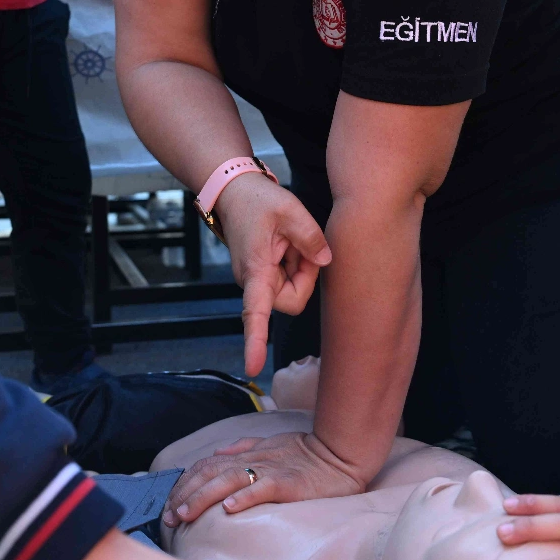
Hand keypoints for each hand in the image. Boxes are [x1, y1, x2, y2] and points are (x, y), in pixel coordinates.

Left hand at [162, 430, 366, 526]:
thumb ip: (243, 448)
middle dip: (184, 495)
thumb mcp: (270, 445)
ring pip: (227, 481)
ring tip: (185, 514)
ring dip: (203, 498)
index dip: (184, 484)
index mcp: (247, 454)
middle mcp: (252, 460)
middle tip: (168, 518)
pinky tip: (229, 509)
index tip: (169, 505)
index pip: (205, 466)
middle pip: (209, 474)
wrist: (339, 454)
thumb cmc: (306, 453)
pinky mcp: (288, 483)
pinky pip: (262, 488)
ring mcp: (270, 471)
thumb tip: (218, 453)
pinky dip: (244, 497)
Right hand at [216, 174, 331, 375]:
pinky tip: (288, 244)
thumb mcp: (289, 209)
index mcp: (255, 270)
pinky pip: (290, 280)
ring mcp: (259, 281)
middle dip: (306, 277)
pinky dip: (296, 264)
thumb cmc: (257, 200)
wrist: (235, 192)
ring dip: (301, 268)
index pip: (254, 313)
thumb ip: (310, 236)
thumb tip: (324, 261)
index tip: (253, 367)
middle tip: (302, 246)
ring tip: (291, 241)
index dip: (256, 340)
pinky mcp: (265, 277)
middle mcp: (254, 282)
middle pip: (293, 301)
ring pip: (294, 291)